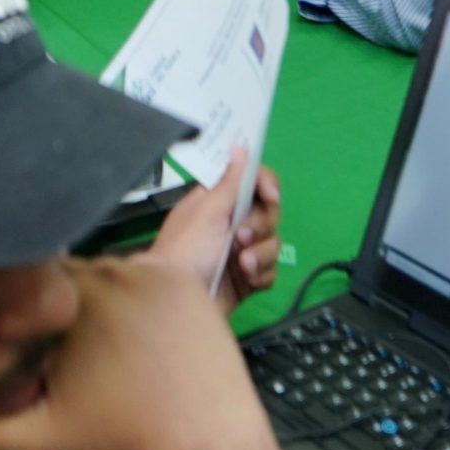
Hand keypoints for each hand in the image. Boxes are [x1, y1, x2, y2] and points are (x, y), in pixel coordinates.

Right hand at [0, 257, 286, 449]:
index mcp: (74, 302)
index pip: (28, 277)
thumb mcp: (45, 439)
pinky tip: (139, 337)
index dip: (20, 302)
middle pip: (69, 273)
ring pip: (108, 269)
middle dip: (61, 306)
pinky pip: (147, 273)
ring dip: (101, 297)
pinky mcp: (185, 282)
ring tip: (108, 349)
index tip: (21, 327)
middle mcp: (114, 274)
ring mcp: (153, 275)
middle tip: (69, 352)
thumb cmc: (134, 445)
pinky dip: (140, 296)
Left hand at [146, 146, 283, 312]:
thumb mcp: (207, 211)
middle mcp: (231, 223)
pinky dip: (260, 274)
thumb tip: (240, 147)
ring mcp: (240, 252)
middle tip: (239, 237)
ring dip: (260, 254)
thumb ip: (230, 181)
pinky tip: (246, 280)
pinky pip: (270, 271)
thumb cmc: (186, 249)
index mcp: (218, 201)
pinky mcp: (247, 279)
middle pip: (269, 213)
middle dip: (260, 226)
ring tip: (240, 264)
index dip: (266, 185)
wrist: (176, 302)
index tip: (270, 196)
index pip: (253, 182)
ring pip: (273, 244)